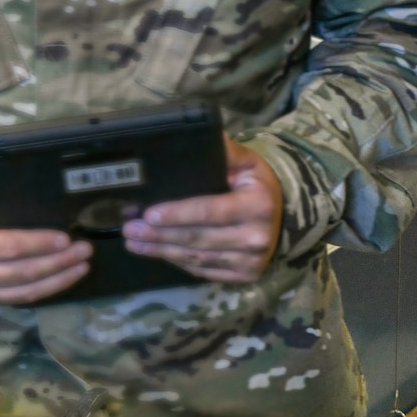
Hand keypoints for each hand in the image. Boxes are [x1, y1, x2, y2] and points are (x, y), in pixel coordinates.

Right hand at [0, 172, 91, 304]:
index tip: (64, 238)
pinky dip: (45, 290)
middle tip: (84, 249)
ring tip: (82, 265)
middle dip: (57, 263)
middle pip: (21, 273)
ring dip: (57, 280)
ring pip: (23, 292)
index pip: (6, 247)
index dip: (37, 245)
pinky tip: (65, 278)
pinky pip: (19, 299)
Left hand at [122, 138, 282, 282]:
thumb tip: (190, 140)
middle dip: (159, 235)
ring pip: (196, 258)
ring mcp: (250, 261)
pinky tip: (159, 252)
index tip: (149, 213)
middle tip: (130, 229)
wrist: (286, 215)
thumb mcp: (247, 163)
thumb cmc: (258, 185)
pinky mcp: (244, 276)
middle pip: (198, 238)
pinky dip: (178, 262)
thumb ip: (222, 152)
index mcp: (257, 204)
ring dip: (161, 251)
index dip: (178, 214)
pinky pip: (203, 271)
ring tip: (134, 242)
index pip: (210, 210)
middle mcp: (256, 236)